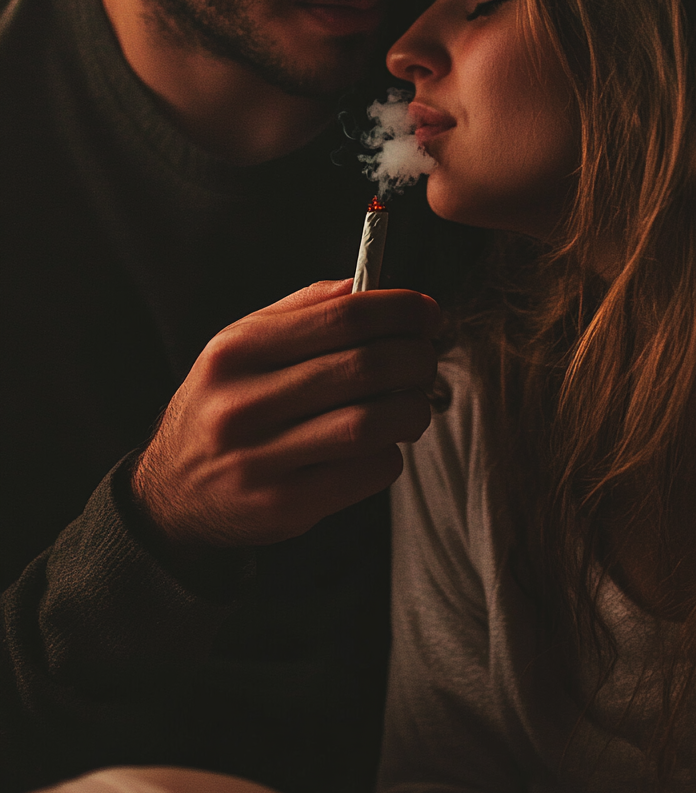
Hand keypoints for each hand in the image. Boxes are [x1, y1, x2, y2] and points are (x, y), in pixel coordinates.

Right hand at [131, 279, 438, 546]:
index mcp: (237, 351)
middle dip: (416, 357)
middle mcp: (243, 404)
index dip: (399, 310)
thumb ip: (303, 310)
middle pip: (364, 367)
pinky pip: (366, 472)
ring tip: (412, 402)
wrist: (171, 492)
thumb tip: (371, 285)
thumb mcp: (241, 345)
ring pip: (371, 424)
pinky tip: (380, 444)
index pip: (342, 317)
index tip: (427, 313)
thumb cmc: (223, 404)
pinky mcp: (284, 507)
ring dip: (412, 408)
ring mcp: (261, 460)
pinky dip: (391, 452)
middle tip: (425, 358)